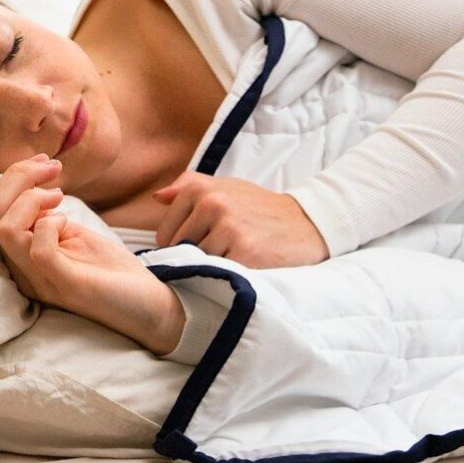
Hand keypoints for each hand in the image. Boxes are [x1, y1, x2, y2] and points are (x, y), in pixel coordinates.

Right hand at [0, 155, 186, 354]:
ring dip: (32, 198)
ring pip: (6, 230)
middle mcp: (24, 271)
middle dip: (18, 177)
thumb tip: (34, 188)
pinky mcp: (68, 286)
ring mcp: (43, 281)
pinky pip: (39, 250)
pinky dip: (50, 224)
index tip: (44, 162)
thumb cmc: (111, 272)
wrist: (150, 310)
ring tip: (59, 196)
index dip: (14, 176)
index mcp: (22, 257)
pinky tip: (67, 221)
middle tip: (51, 168)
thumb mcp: (72, 235)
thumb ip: (46, 219)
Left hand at [152, 172, 328, 267]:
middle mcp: (211, 205)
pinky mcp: (244, 252)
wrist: (307, 222)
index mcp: (199, 189)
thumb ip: (188, 187)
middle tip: (219, 255)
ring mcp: (227, 228)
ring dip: (209, 268)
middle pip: (178, 251)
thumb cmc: (260, 207)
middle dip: (193, 258)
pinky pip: (217, 272)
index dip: (178, 247)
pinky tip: (241, 268)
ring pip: (196, 263)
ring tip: (231, 260)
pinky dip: (225, 275)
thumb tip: (156, 197)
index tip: (200, 248)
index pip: (164, 234)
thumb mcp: (226, 187)